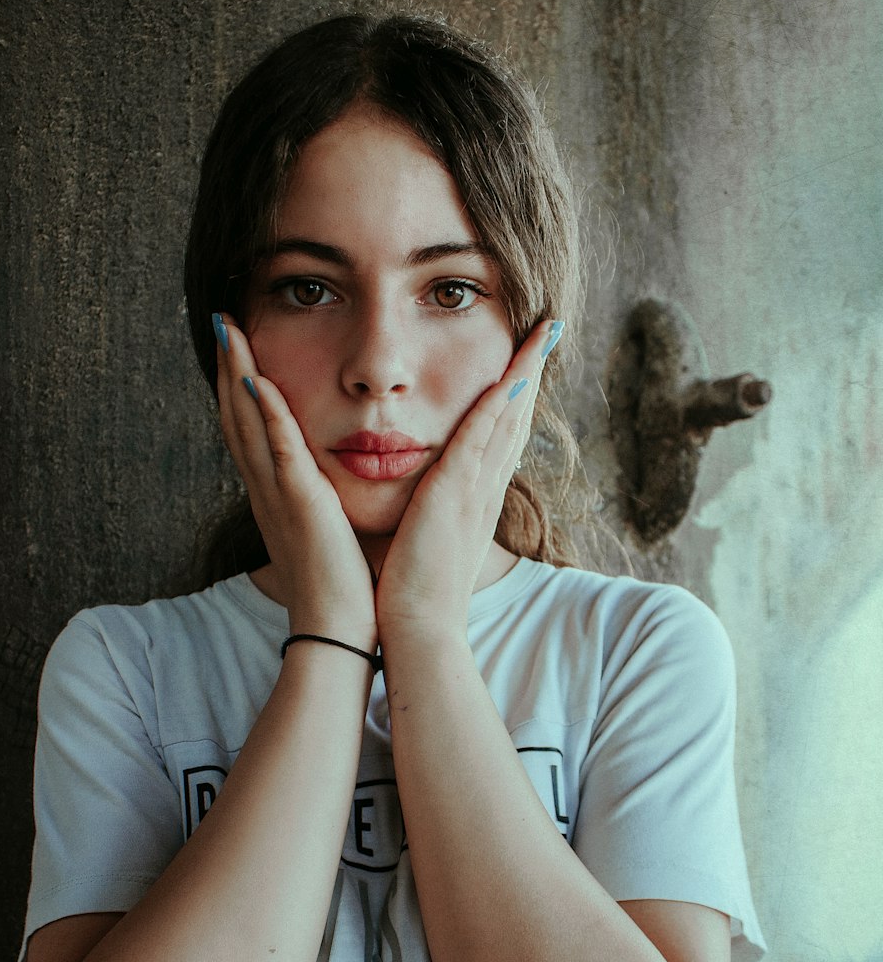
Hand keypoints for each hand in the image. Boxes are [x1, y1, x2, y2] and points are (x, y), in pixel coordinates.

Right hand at [214, 315, 376, 646]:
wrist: (338, 628)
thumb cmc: (339, 586)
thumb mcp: (323, 533)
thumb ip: (318, 503)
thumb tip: (323, 486)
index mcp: (273, 496)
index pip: (248, 430)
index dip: (236, 386)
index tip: (234, 346)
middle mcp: (265, 491)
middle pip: (235, 417)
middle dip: (226, 366)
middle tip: (220, 321)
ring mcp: (278, 496)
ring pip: (247, 424)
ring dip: (236, 374)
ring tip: (229, 330)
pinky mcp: (300, 504)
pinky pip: (278, 450)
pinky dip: (266, 413)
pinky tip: (258, 377)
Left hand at [375, 320, 552, 642]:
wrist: (419, 631)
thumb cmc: (414, 592)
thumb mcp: (427, 541)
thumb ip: (429, 514)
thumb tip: (421, 502)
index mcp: (475, 500)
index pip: (501, 437)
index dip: (515, 397)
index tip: (524, 361)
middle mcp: (483, 491)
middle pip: (516, 419)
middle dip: (531, 371)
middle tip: (547, 330)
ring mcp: (473, 492)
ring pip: (506, 420)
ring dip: (524, 373)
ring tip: (541, 333)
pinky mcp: (454, 497)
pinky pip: (480, 440)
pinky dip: (496, 405)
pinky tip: (508, 374)